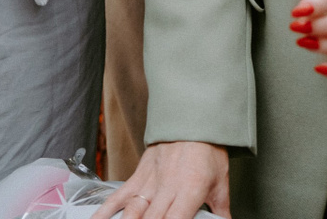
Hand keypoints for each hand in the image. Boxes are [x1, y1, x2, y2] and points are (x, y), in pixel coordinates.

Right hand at [91, 141, 230, 218]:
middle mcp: (167, 188)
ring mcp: (149, 182)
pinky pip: (119, 196)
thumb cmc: (207, 148)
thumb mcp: (221, 181)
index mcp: (190, 190)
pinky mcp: (138, 176)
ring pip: (132, 212)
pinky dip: (105, 210)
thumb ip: (221, 209)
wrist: (191, 117)